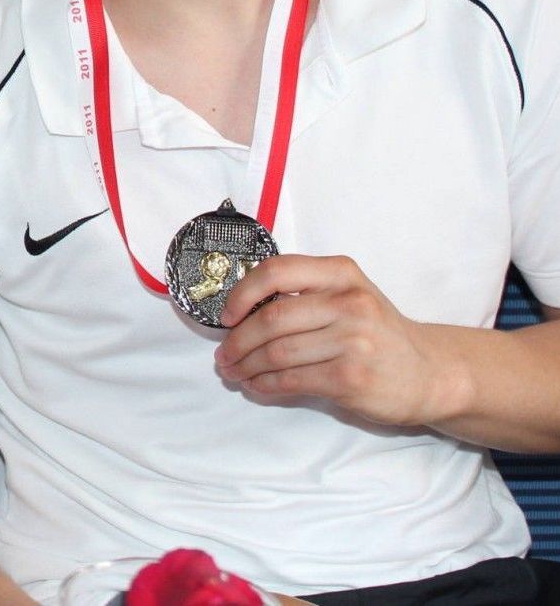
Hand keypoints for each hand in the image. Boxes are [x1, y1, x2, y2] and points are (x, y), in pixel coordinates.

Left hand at [214, 254, 458, 426]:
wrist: (432, 373)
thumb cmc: (379, 332)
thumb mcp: (349, 295)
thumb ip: (304, 293)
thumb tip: (241, 314)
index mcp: (341, 274)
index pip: (276, 271)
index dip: (242, 293)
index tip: (227, 314)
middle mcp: (349, 303)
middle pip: (271, 318)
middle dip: (238, 340)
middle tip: (224, 354)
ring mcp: (353, 342)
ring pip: (277, 352)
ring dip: (247, 366)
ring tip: (234, 372)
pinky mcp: (351, 379)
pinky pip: (292, 380)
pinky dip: (265, 385)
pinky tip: (257, 386)